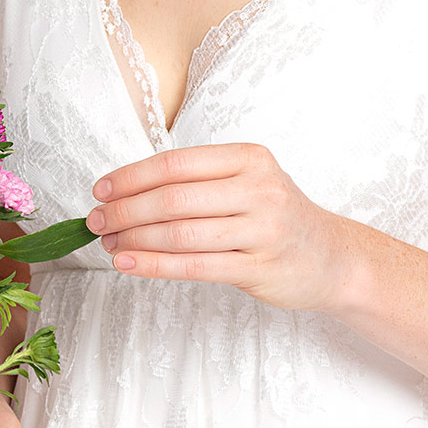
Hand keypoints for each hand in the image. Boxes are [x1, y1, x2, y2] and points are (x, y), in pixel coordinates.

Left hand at [85, 141, 348, 311]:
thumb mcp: (248, 182)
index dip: (131, 177)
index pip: (176, 164)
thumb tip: (127, 192)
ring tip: (109, 244)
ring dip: (134, 239)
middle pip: (173, 199)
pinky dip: (153, 265)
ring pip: (180, 234)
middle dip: (124, 210)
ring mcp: (262, 230)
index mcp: (249, 158)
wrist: (332, 258)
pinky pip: (193, 266)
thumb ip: (199, 182)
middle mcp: (259, 189)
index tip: (101, 190)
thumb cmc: (277, 218)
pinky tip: (127, 264)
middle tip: (96, 221)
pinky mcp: (259, 269)